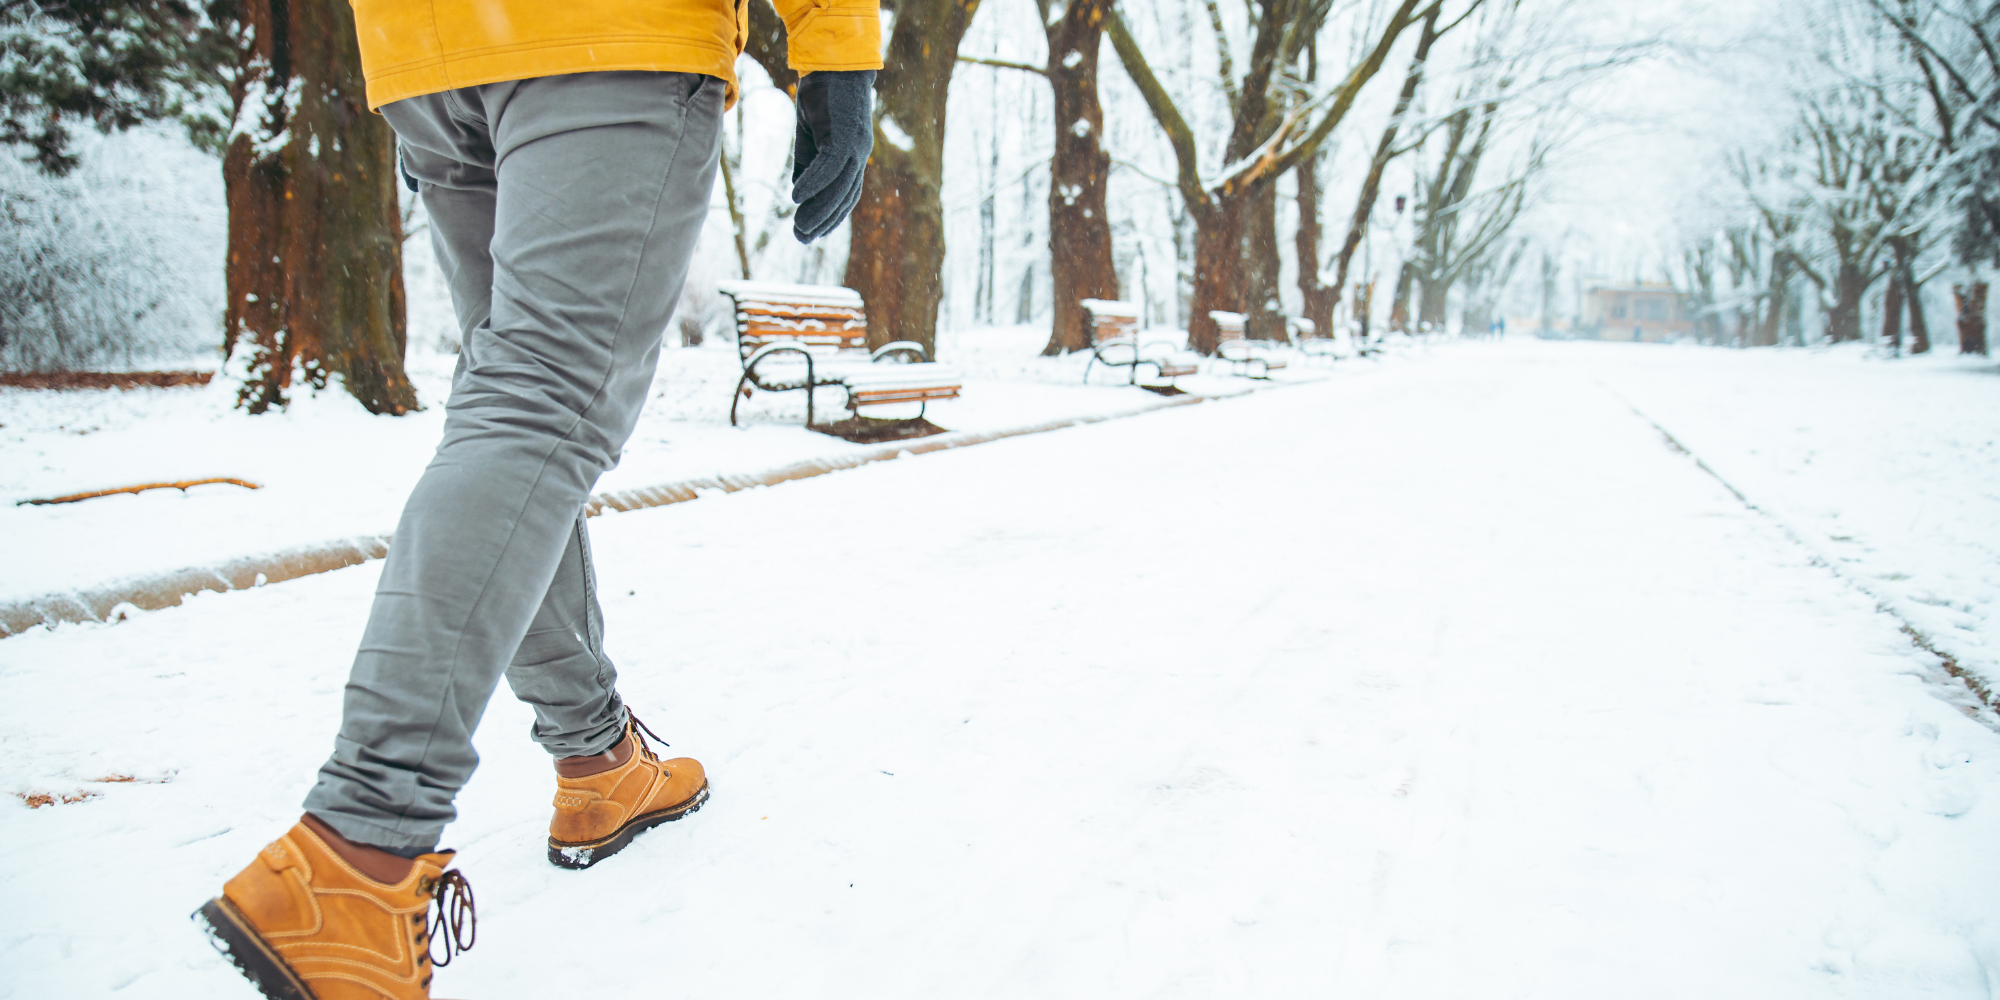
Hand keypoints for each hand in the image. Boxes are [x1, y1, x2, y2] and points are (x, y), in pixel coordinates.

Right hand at [791, 69, 875, 243]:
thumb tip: (798, 190)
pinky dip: (813, 184)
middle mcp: (859, 154)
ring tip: (799, 226)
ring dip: (818, 210)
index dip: (831, 216)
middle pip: (844, 198)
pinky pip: (829, 167)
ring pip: (838, 188)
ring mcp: (855, 146)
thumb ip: (808, 161)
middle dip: (823, 221)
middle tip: (802, 238)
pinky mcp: (844, 135)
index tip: (812, 232)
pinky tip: (796, 197)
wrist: (833, 60)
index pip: (846, 195)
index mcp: (854, 154)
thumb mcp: (811, 132)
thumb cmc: (822, 93)